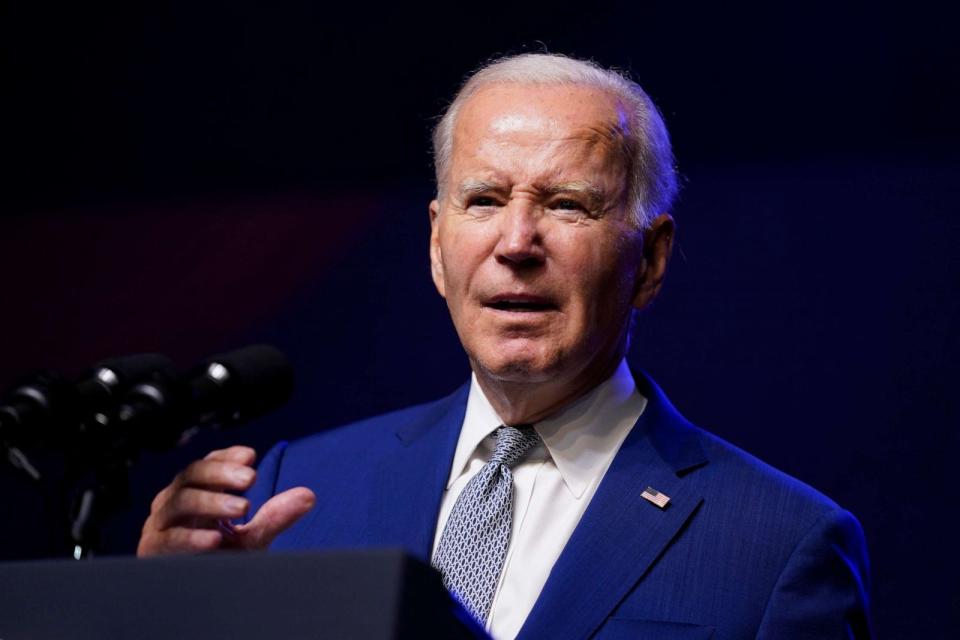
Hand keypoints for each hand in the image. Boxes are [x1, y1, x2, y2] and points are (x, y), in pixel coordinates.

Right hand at [137, 445, 315, 556]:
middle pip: (192, 475)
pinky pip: (170, 539)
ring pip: (180, 502)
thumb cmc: (220, 559)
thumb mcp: (252, 537)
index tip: (250, 456)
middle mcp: (176, 502)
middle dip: (222, 473)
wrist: (194, 598)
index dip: (226, 458)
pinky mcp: (155, 550)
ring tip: (242, 506)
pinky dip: (192, 538)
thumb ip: (275, 516)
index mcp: (197, 492)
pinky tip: (214, 539)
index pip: (207, 464)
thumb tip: (309, 496)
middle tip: (251, 477)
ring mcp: (162, 524)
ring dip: (212, 502)